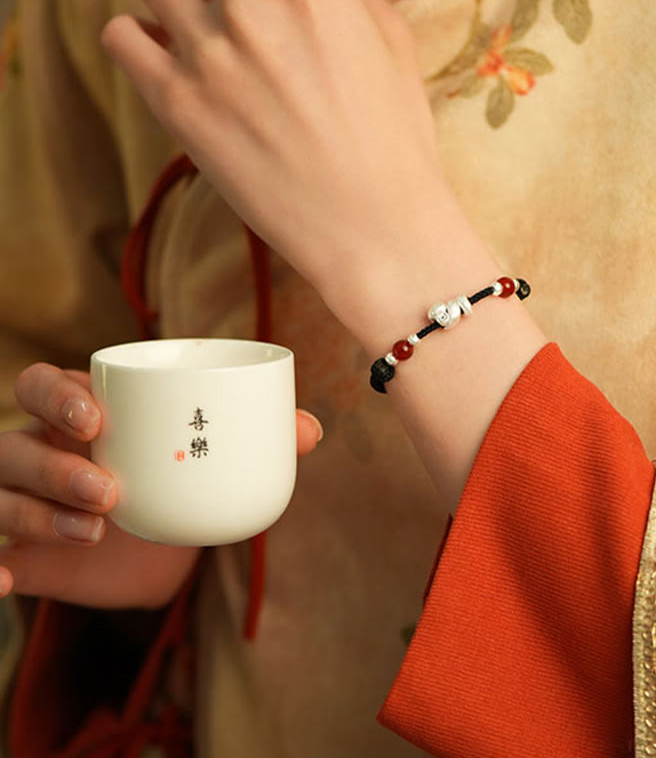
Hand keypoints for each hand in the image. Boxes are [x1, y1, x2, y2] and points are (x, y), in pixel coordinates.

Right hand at [0, 362, 323, 608]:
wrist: (158, 548)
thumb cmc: (177, 481)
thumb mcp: (210, 456)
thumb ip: (259, 437)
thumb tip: (312, 431)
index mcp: (82, 414)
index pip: (41, 385)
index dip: (56, 395)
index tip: (98, 417)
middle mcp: (42, 451)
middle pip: (14, 444)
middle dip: (53, 464)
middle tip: (109, 488)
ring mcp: (24, 501)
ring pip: (2, 496)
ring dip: (39, 513)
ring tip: (97, 529)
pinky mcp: (21, 553)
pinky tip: (7, 581)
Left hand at [100, 0, 481, 332]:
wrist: (375, 228)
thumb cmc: (395, 140)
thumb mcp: (392, 40)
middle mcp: (251, 0)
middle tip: (251, 25)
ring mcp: (208, 51)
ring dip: (184, 7)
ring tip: (214, 50)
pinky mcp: (176, 104)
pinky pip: (120, 36)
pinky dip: (138, 41)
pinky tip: (169, 63)